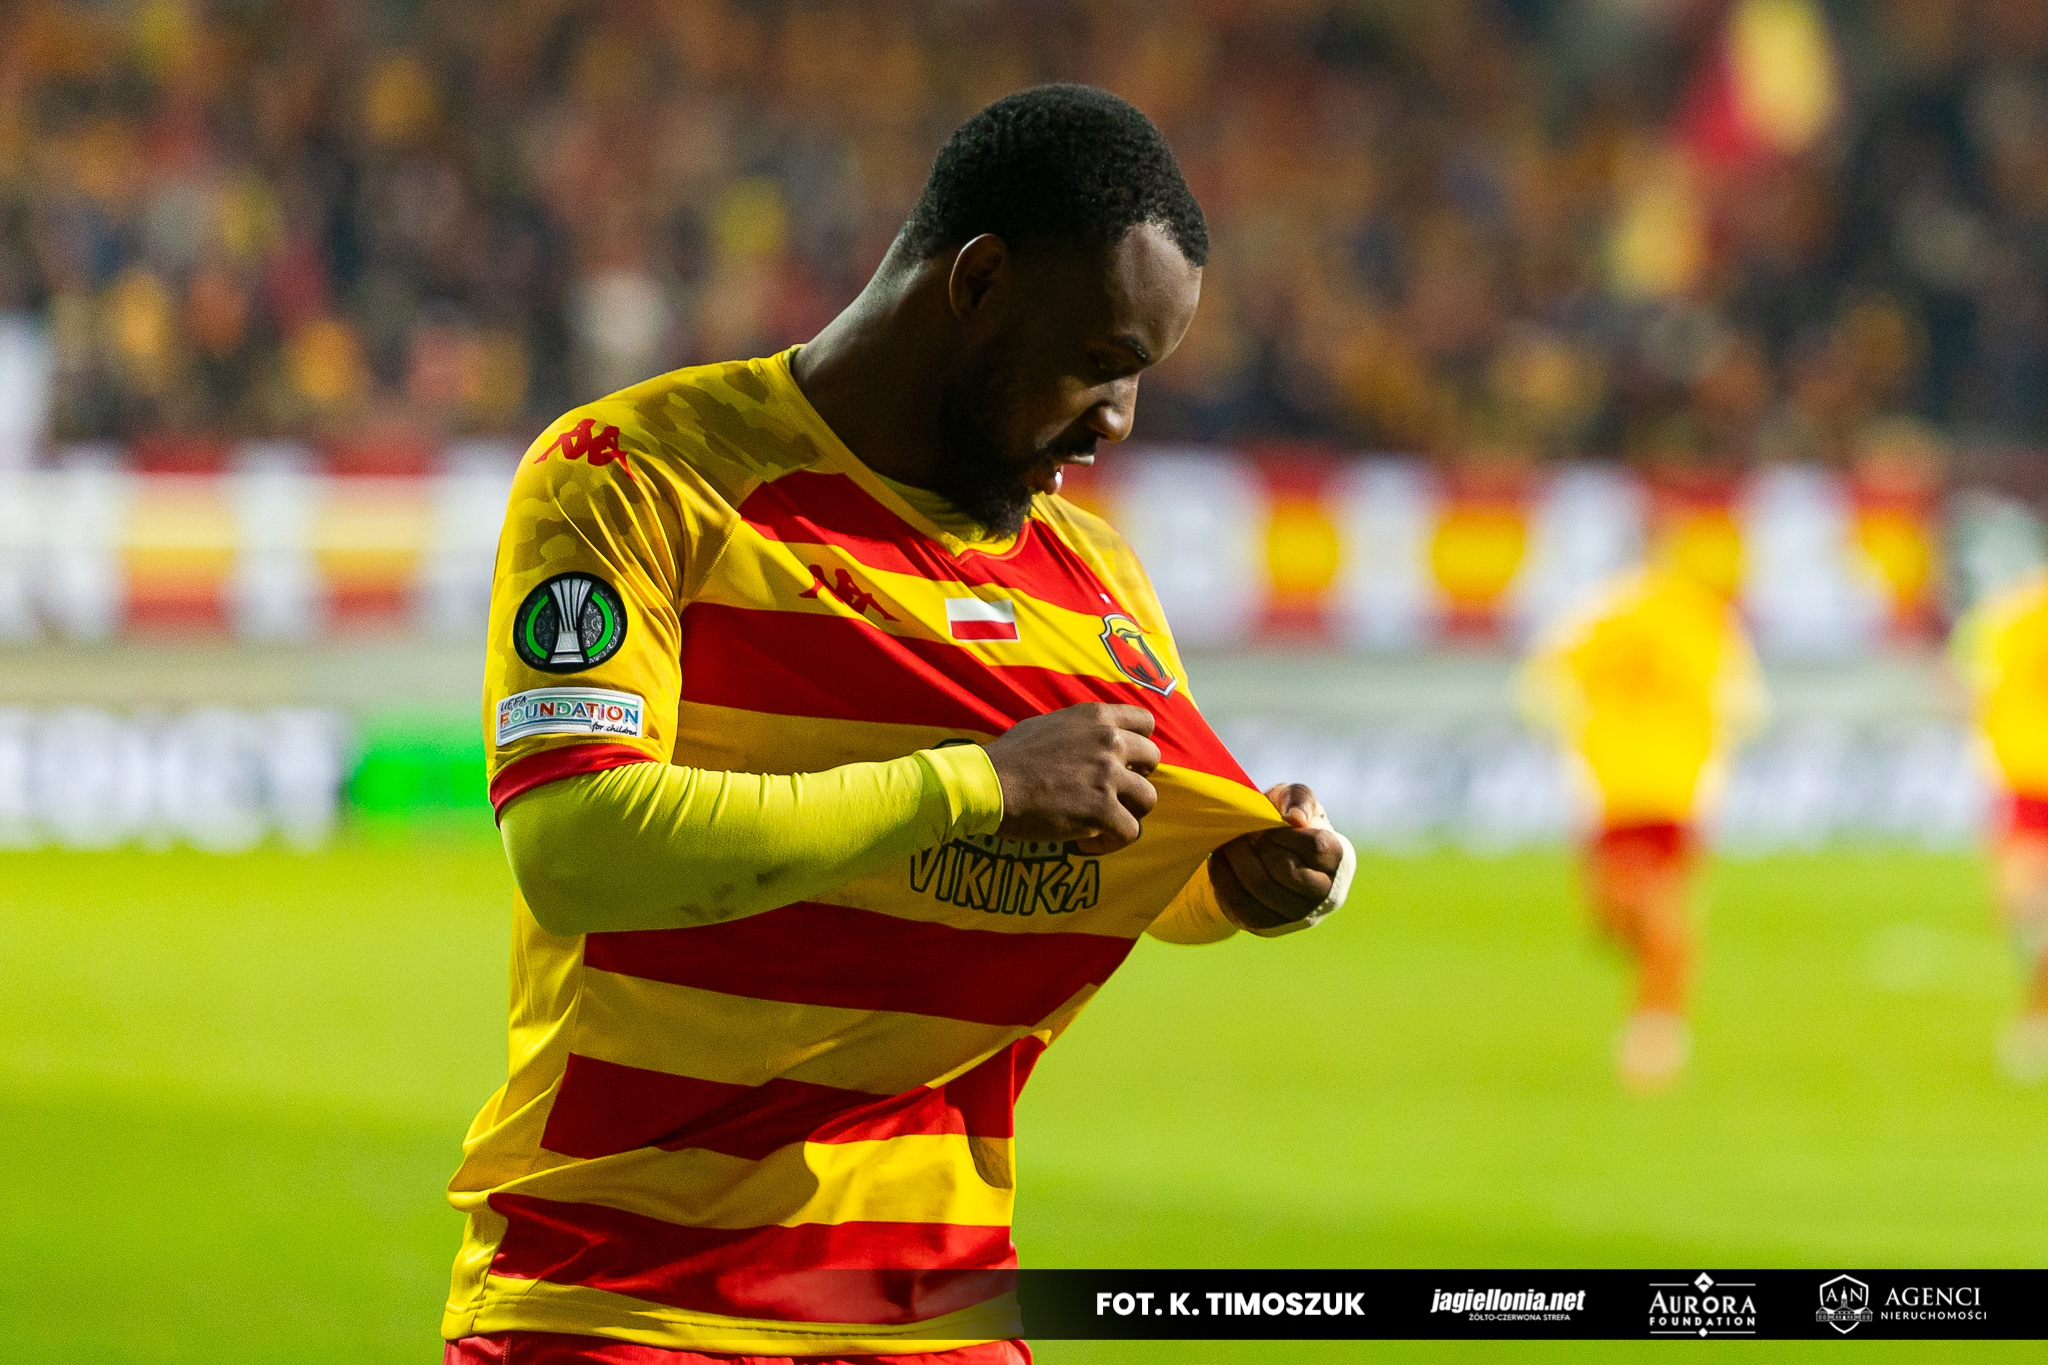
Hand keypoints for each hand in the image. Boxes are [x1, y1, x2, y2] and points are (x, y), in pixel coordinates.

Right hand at [982, 703, 1159, 853]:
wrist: (989, 784)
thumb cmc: (1010, 756)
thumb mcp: (1049, 724)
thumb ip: (1080, 730)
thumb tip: (1089, 740)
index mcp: (1096, 717)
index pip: (1146, 722)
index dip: (1140, 744)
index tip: (1126, 760)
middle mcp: (1109, 741)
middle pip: (1153, 760)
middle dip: (1136, 778)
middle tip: (1111, 793)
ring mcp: (1108, 775)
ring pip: (1148, 799)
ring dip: (1128, 812)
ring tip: (1102, 823)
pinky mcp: (1102, 810)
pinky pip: (1130, 831)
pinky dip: (1111, 842)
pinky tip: (1087, 843)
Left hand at [1210, 783, 1345, 931]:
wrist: (1264, 854)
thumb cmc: (1285, 822)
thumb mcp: (1294, 798)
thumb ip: (1299, 798)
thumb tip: (1296, 819)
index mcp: (1339, 858)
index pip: (1315, 847)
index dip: (1286, 834)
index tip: (1269, 827)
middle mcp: (1327, 893)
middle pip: (1288, 872)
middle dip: (1259, 848)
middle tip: (1243, 834)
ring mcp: (1299, 915)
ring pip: (1262, 890)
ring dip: (1238, 861)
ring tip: (1228, 844)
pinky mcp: (1269, 927)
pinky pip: (1243, 907)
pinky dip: (1225, 881)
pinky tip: (1219, 862)